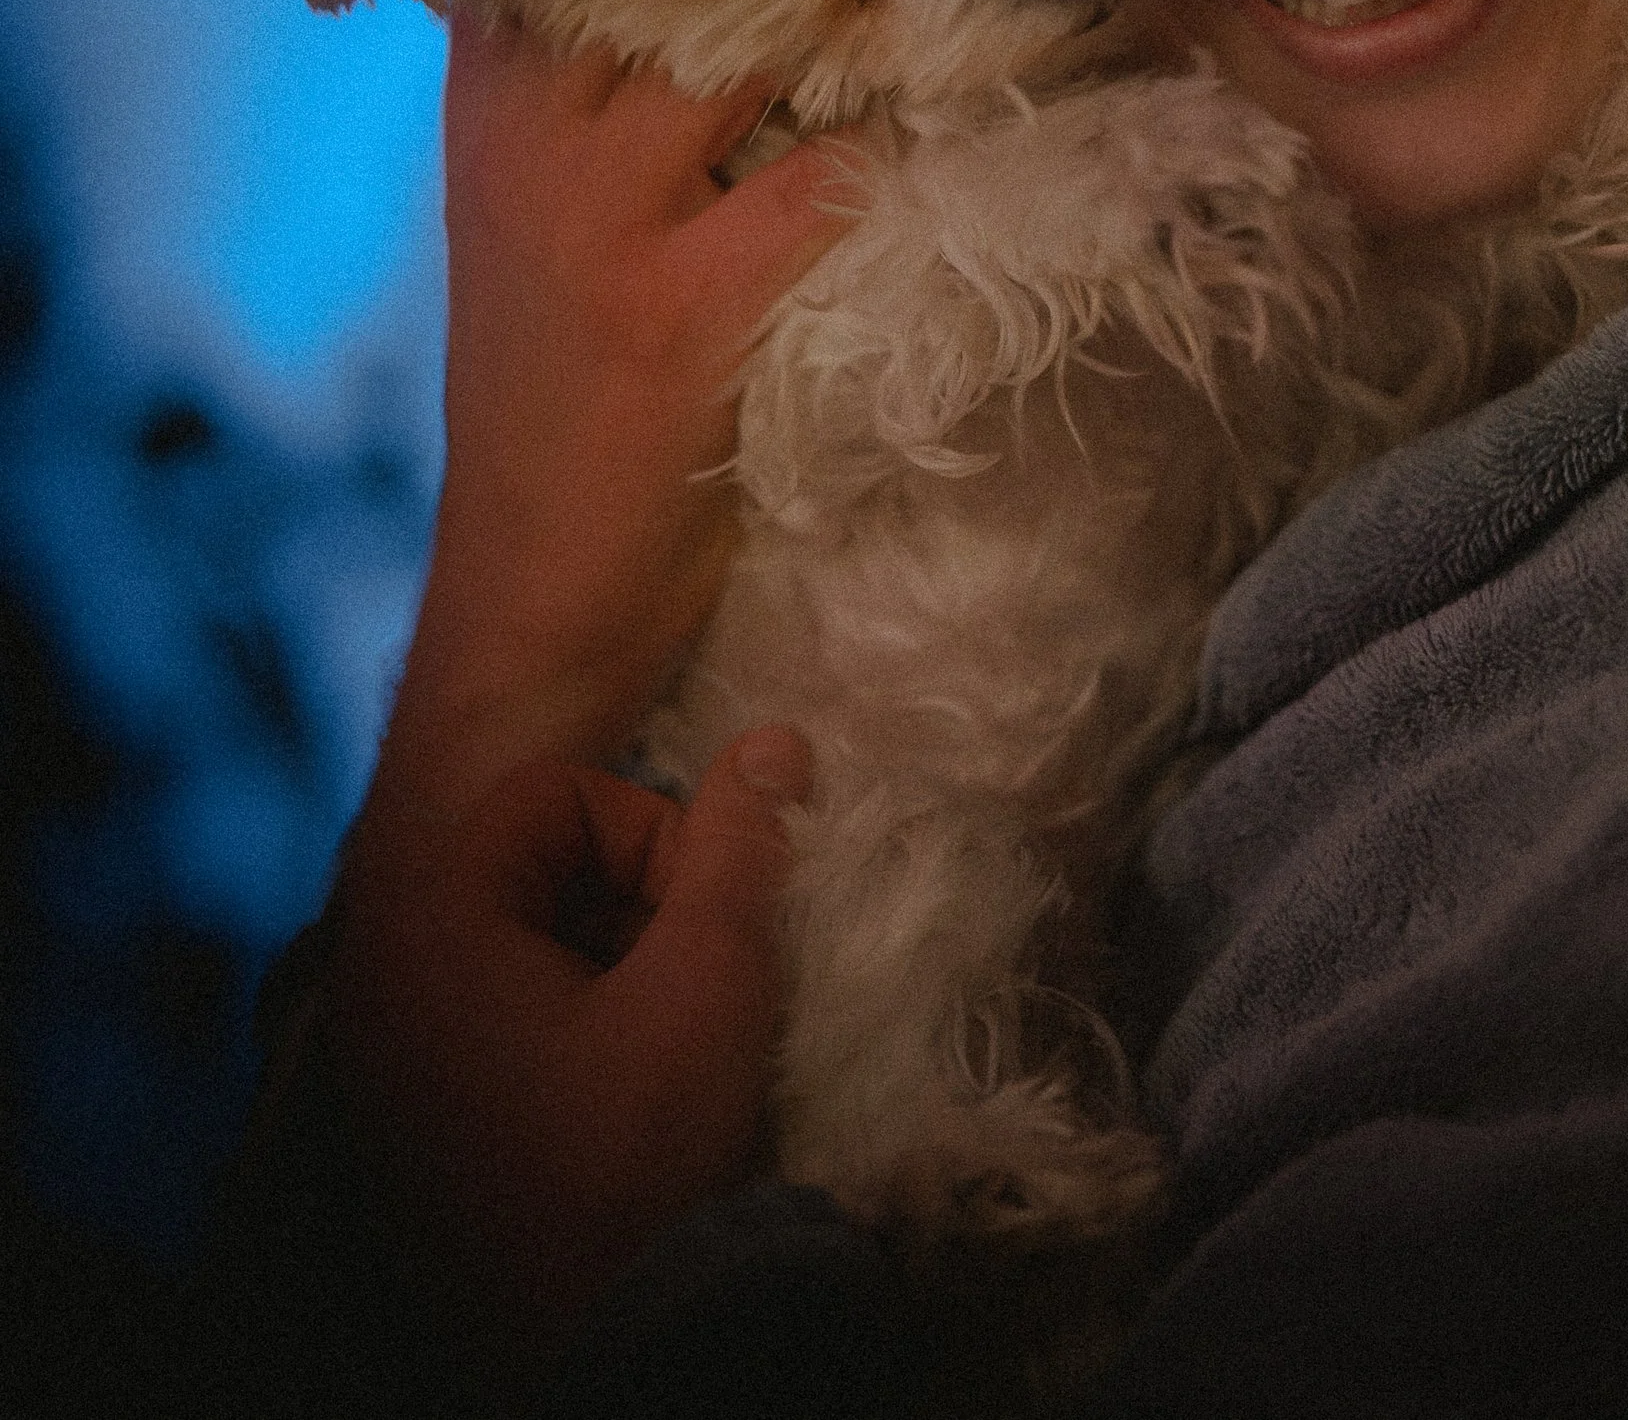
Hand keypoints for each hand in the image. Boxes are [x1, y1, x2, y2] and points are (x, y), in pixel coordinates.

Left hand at [333, 729, 811, 1340]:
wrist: (611, 1353)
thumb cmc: (642, 1159)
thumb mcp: (713, 978)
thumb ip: (740, 845)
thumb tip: (775, 742)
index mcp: (429, 931)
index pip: (552, 795)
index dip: (650, 832)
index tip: (700, 917)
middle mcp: (383, 984)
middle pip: (531, 862)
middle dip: (634, 899)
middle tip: (689, 976)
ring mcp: (392, 1063)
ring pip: (524, 939)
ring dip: (613, 959)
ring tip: (664, 1036)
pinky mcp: (417, 1125)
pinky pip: (500, 1017)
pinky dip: (576, 1023)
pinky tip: (626, 1090)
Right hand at [373, 18, 864, 835]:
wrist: (532, 589)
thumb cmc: (555, 392)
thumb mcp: (524, 215)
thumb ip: (578, 98)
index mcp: (493, 106)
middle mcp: (533, 141)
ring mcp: (605, 222)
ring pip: (744, 51)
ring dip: (855, 15)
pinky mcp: (683, 308)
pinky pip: (818, 184)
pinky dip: (893, 152)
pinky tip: (959, 123)